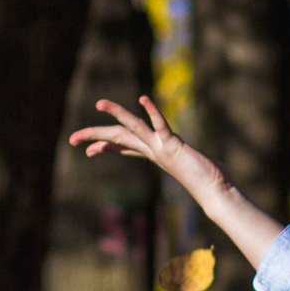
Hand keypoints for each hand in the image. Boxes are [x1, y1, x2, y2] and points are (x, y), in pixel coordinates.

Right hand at [69, 97, 222, 190]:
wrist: (217, 192)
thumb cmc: (208, 181)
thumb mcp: (188, 165)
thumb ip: (183, 158)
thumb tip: (186, 159)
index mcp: (155, 154)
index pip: (124, 148)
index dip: (105, 148)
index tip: (89, 152)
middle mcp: (154, 151)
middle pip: (118, 138)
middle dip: (94, 136)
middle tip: (71, 139)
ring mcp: (161, 148)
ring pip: (132, 128)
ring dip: (116, 114)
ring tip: (100, 103)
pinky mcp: (173, 146)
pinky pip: (160, 125)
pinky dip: (152, 111)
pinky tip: (144, 99)